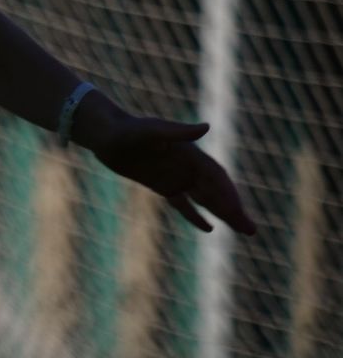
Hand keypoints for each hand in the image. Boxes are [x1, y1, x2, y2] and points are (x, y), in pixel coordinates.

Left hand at [75, 98, 256, 235]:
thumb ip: (178, 131)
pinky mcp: (161, 185)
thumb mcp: (150, 130)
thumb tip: (207, 127)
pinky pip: (183, 203)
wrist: (105, 134)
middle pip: (215, 191)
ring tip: (244, 230)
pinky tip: (209, 228)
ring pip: (204, 199)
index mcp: (189, 153)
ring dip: (223, 214)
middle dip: (234, 209)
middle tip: (252, 230)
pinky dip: (195, 215)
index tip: (238, 213)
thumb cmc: (127, 129)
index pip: (215, 176)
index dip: (228, 194)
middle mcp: (186, 166)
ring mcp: (175, 176)